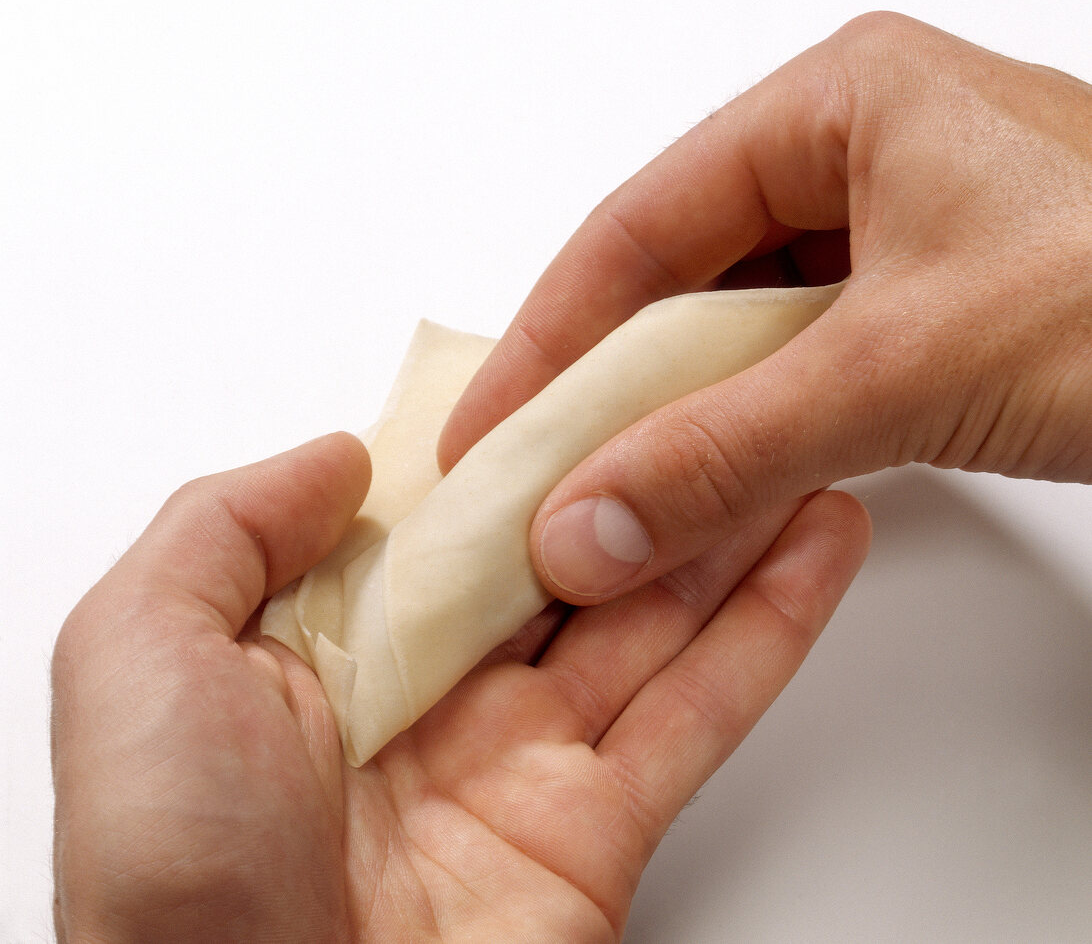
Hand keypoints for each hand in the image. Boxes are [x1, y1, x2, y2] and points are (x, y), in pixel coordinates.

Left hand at [52, 434, 866, 942]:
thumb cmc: (172, 872)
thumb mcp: (141, 648)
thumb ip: (229, 526)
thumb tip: (346, 457)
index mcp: (335, 639)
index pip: (452, 506)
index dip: (522, 433)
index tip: (590, 357)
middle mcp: (435, 690)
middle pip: (566, 549)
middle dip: (642, 463)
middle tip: (715, 375)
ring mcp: (526, 758)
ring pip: (652, 609)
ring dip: (728, 518)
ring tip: (791, 428)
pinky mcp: (600, 828)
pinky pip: (701, 708)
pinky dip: (773, 621)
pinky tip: (820, 539)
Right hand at [438, 12, 1091, 601]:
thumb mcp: (907, 369)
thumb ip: (729, 452)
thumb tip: (584, 526)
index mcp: (835, 103)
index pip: (639, 227)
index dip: (550, 336)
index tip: (491, 427)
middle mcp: (854, 149)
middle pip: (679, 273)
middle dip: (604, 379)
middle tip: (531, 468)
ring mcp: (893, 223)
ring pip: (738, 323)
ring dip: (678, 410)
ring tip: (603, 486)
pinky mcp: (927, 294)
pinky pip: (802, 358)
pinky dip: (752, 424)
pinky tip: (713, 478)